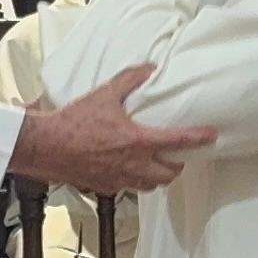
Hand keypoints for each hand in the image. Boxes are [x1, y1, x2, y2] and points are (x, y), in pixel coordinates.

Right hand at [10, 64, 214, 192]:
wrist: (46, 146)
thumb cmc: (73, 122)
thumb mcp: (104, 95)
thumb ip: (130, 80)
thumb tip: (149, 68)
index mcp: (137, 141)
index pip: (178, 142)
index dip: (199, 139)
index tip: (211, 136)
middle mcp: (133, 165)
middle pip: (169, 174)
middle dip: (177, 165)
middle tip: (177, 154)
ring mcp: (119, 180)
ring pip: (150, 185)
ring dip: (157, 176)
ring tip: (154, 162)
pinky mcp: (105, 187)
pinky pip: (127, 188)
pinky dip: (133, 180)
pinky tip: (126, 168)